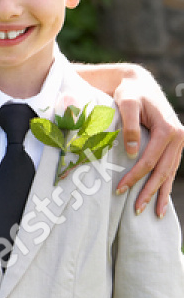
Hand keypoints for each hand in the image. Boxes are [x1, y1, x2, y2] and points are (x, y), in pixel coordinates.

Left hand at [112, 73, 183, 216]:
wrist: (139, 84)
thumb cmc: (130, 93)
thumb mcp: (126, 103)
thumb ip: (129, 126)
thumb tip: (133, 151)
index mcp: (168, 129)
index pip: (150, 160)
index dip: (135, 176)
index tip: (120, 189)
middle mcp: (178, 137)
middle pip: (163, 170)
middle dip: (150, 192)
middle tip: (137, 210)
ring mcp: (178, 141)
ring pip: (170, 172)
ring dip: (161, 193)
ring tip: (155, 214)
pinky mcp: (174, 145)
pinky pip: (171, 167)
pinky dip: (166, 183)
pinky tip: (162, 199)